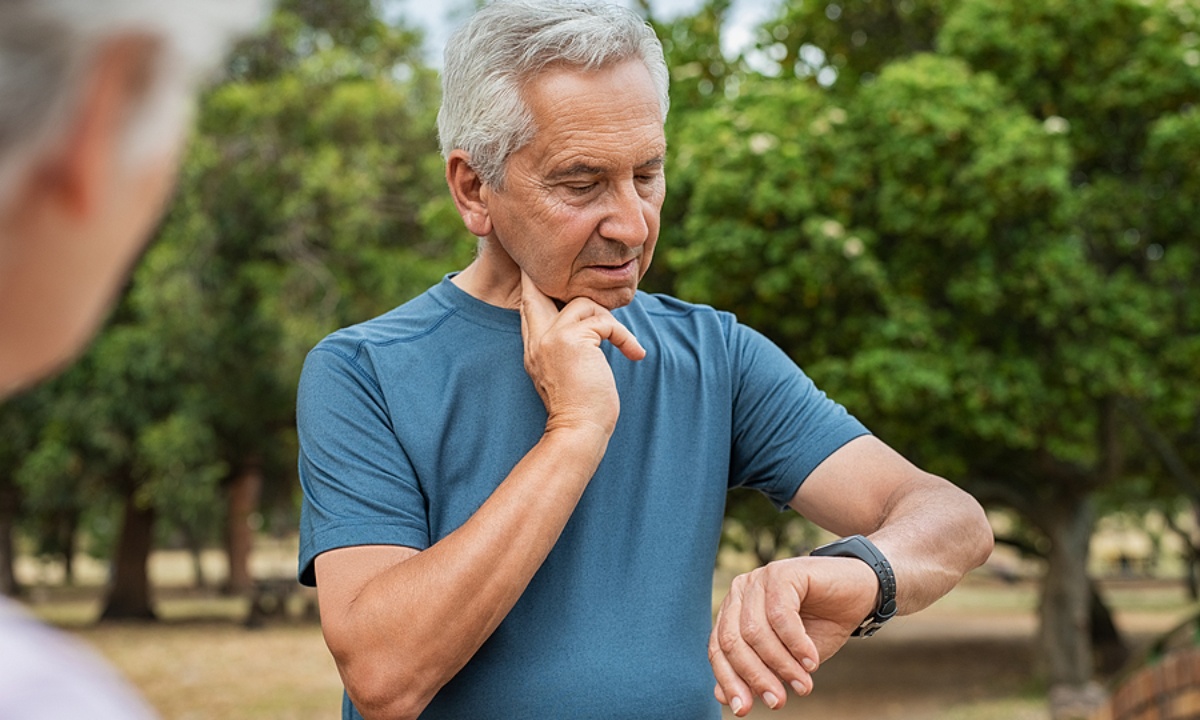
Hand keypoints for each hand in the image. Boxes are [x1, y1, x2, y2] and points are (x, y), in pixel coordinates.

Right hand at [519, 272, 644, 435]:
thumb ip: (568, 346)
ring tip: (624, 343)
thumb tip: (592, 323)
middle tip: (571, 263)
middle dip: (550, 274)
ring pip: (582, 302)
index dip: (537, 284)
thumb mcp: (568, 372)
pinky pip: (604, 321)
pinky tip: (634, 353)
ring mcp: (551, 338)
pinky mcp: (571, 340)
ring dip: (609, 319)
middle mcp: (537, 339)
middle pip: (536, 289)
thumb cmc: (581, 409)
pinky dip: (624, 336)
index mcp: (533, 348)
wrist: (578, 432)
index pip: (529, 304)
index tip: (550, 274)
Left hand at [708, 556, 877, 715]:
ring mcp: (760, 578)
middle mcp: (741, 591)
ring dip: (780, 665)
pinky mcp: (783, 572)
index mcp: (735, 609)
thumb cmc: (820, 625)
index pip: (719, 648)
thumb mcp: (787, 657)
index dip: (729, 681)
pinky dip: (796, 645)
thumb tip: (721, 697)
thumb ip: (756, 671)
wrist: (859, 593)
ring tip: (802, 685)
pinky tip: (812, 661)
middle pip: (733, 641)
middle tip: (777, 701)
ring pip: (755, 631)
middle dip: (755, 676)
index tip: (743, 709)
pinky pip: (781, 616)